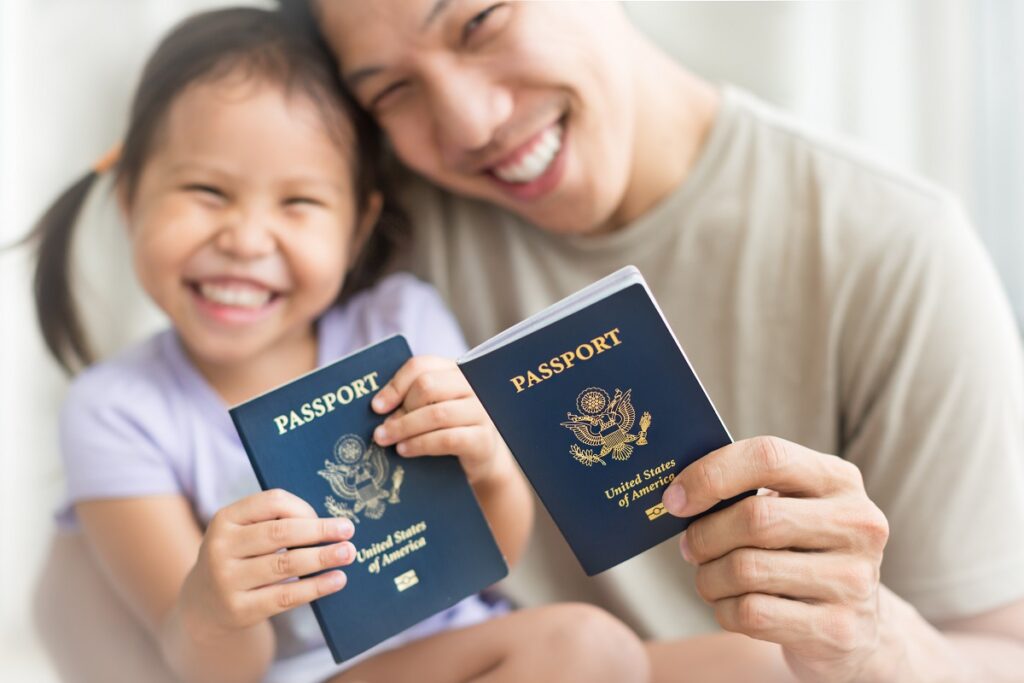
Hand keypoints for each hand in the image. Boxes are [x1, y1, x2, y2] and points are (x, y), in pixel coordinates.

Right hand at [178, 489, 355, 638]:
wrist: (204, 604)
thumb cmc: (239, 558)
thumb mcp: (244, 533)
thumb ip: (275, 523)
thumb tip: (329, 525)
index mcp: (225, 519)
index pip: (272, 502)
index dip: (304, 508)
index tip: (329, 518)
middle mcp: (221, 547)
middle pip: (280, 533)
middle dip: (319, 531)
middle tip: (348, 531)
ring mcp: (227, 580)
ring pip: (285, 564)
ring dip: (322, 557)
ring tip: (347, 553)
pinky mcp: (239, 609)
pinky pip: (285, 596)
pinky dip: (315, 587)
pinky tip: (337, 580)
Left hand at [370, 355, 511, 484]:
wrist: (482, 458)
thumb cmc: (450, 428)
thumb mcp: (431, 407)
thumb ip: (412, 400)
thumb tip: (380, 407)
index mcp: (455, 371)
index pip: (421, 365)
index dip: (396, 385)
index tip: (376, 406)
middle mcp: (471, 386)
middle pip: (428, 386)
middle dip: (400, 409)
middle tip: (381, 429)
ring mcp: (480, 411)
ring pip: (436, 414)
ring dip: (405, 428)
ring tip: (385, 440)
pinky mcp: (483, 439)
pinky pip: (447, 439)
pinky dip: (420, 444)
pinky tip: (405, 450)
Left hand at [661, 436, 890, 682]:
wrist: (853, 624)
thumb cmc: (799, 550)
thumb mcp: (790, 507)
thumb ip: (746, 489)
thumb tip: (677, 492)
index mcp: (839, 479)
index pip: (769, 457)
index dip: (711, 475)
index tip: (675, 498)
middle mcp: (858, 524)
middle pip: (755, 518)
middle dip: (706, 534)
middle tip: (690, 546)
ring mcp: (853, 580)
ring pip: (747, 569)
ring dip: (709, 577)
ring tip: (709, 577)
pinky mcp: (839, 630)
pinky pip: (752, 614)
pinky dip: (724, 609)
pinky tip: (730, 605)